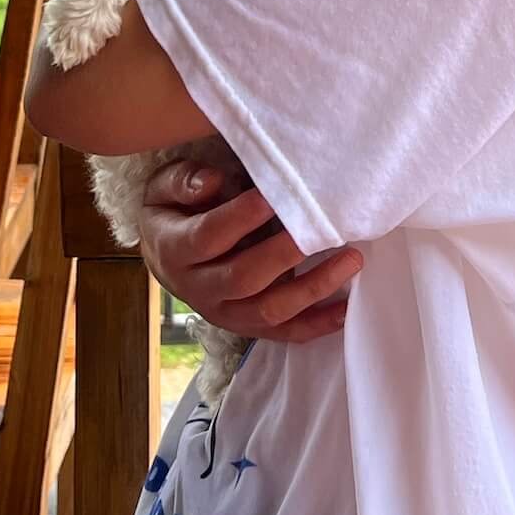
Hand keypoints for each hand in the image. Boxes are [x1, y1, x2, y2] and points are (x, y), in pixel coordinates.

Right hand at [138, 160, 362, 344]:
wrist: (164, 257)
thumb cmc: (173, 212)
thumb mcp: (163, 187)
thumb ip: (184, 181)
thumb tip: (214, 182)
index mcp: (176, 250)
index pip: (209, 236)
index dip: (241, 217)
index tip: (275, 194)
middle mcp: (200, 289)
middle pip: (243, 278)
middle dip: (286, 254)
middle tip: (322, 228)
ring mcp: (225, 313)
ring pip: (269, 311)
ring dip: (313, 288)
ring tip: (350, 259)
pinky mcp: (247, 327)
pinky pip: (284, 332)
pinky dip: (317, 324)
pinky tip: (346, 309)